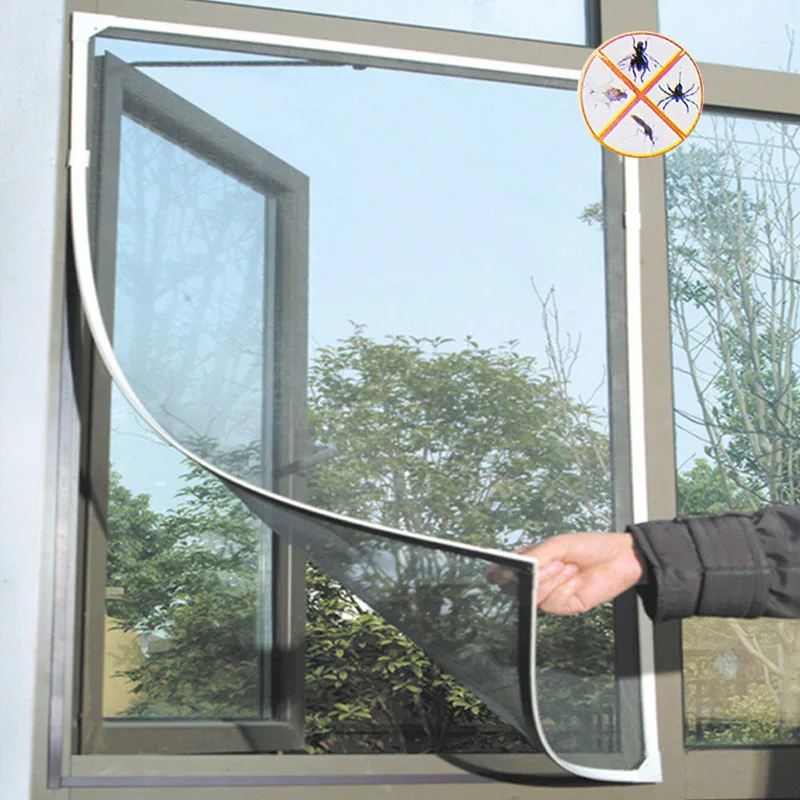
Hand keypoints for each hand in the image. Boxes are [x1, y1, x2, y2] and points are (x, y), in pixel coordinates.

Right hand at [490, 532, 643, 614]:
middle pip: (512, 589)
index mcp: (531, 559)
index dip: (498, 572)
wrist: (620, 559)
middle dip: (527, 577)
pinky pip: (552, 604)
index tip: (504, 569)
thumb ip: (537, 553)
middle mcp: (538, 578)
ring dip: (550, 580)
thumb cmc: (591, 546)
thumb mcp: (559, 543)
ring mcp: (550, 593)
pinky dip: (563, 591)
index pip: (503, 570)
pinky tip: (575, 581)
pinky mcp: (564, 606)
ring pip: (533, 596)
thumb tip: (520, 564)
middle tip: (542, 564)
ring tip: (566, 567)